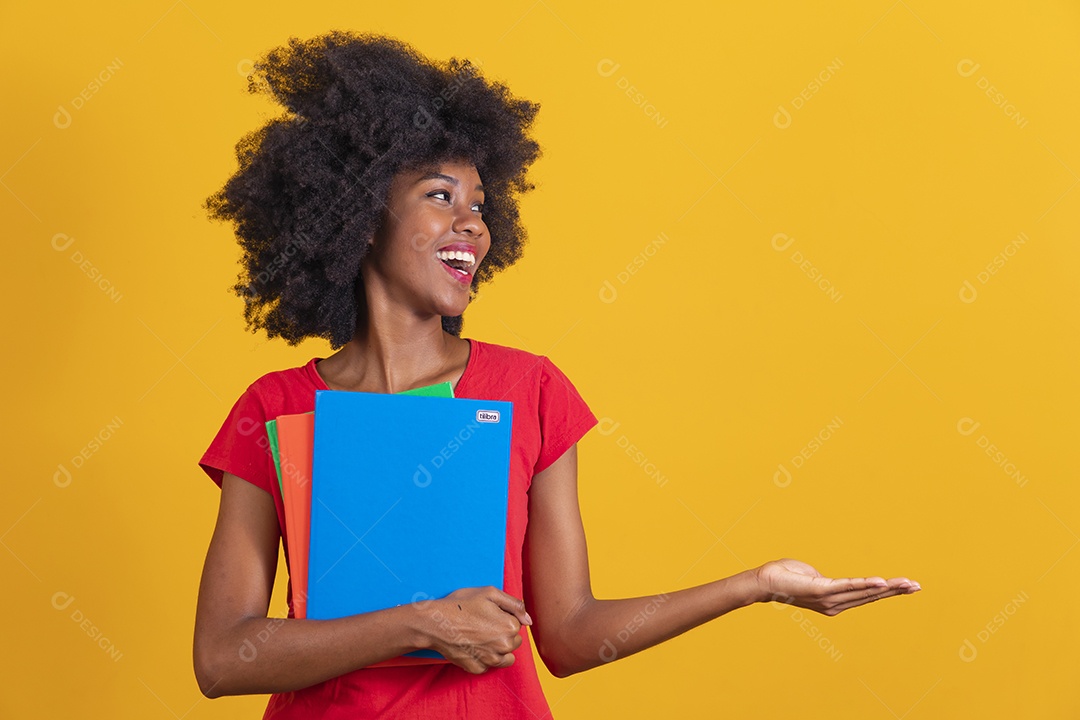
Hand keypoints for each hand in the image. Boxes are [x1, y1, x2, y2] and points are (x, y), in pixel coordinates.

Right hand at [421, 586, 532, 673]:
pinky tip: (473, 647)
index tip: (489, 613)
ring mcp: (490, 659)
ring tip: (481, 637)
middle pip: (514, 641)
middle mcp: (503, 646)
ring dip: (498, 649)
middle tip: (483, 624)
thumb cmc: (460, 604)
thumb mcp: (490, 593)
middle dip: (503, 633)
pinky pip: (488, 666)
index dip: (504, 617)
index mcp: (509, 626)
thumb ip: (514, 604)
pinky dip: (484, 659)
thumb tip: (528, 620)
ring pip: (506, 657)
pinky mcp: (477, 668)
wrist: (435, 623)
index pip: (517, 624)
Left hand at [752, 558, 919, 615]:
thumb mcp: (810, 575)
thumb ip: (822, 577)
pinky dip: (866, 584)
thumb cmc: (784, 575)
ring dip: (887, 588)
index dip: (887, 591)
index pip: (866, 595)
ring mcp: (829, 599)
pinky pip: (848, 586)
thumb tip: (823, 576)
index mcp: (834, 600)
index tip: (907, 586)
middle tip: (917, 586)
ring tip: (907, 584)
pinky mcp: (822, 591)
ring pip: (864, 592)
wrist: (765, 581)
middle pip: (871, 596)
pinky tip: (882, 582)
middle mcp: (835, 604)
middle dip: (895, 591)